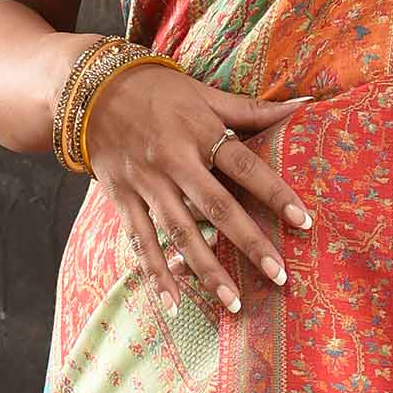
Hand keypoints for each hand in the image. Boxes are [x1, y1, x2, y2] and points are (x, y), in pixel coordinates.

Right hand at [83, 58, 315, 315]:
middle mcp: (174, 160)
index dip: (275, 193)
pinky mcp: (121, 198)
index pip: (245, 166)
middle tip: (279, 276)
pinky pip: (141, 241)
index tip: (304, 222)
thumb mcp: (203, 93)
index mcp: (199, 131)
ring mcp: (145, 182)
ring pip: (180, 232)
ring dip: (208, 270)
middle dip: (249, 243)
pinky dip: (156, 274)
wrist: (85, 88)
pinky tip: (174, 304)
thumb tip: (306, 107)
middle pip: (217, 207)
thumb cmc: (155, 89)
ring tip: (235, 302)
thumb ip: (252, 109)